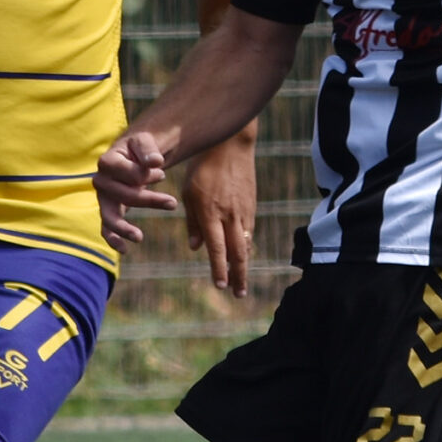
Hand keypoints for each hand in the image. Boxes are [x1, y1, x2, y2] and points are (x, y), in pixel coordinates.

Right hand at [95, 131, 176, 248]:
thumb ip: (149, 149)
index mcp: (107, 161)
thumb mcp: (145, 141)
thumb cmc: (140, 148)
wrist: (133, 156)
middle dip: (149, 200)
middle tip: (173, 202)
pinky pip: (106, 228)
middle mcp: (101, 180)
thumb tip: (155, 162)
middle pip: (123, 195)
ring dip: (124, 228)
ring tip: (139, 237)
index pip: (127, 173)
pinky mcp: (108, 210)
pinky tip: (124, 250)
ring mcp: (103, 198)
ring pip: (110, 216)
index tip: (160, 172)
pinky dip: (113, 240)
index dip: (145, 175)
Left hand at [179, 136, 256, 295]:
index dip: (220, 270)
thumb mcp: (189, 193)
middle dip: (239, 276)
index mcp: (211, 214)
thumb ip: (193, 222)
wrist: (231, 147)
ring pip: (245, 244)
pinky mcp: (251, 206)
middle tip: (239, 294)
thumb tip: (196, 248)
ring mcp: (244, 212)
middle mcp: (230, 216)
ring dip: (244, 264)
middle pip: (238, 253)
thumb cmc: (202, 169)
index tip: (221, 286)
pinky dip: (246, 246)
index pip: (217, 249)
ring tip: (241, 280)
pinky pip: (249, 231)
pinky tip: (242, 255)